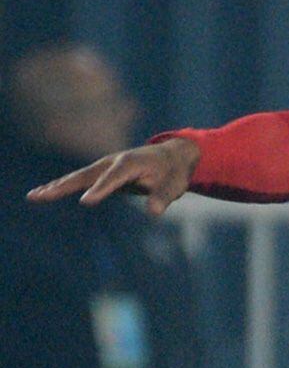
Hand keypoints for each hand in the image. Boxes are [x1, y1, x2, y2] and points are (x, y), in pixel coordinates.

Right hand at [26, 137, 201, 216]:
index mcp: (131, 163)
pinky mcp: (100, 173)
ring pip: (77, 177)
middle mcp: (113, 162)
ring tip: (34, 196)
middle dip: (65, 185)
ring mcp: (104, 166)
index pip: (114, 177)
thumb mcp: (175, 184)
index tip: (86, 201)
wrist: (172, 155)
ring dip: (55, 186)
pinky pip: (77, 180)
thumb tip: (154, 212)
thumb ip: (164, 196)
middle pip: (86, 175)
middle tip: (43, 195)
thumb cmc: (174, 171)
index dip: (101, 188)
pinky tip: (42, 194)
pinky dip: (60, 186)